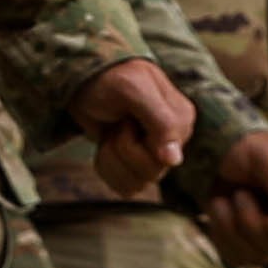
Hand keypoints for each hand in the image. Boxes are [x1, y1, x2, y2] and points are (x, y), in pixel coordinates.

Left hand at [66, 55, 190, 195]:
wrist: (85, 80)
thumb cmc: (111, 78)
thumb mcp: (134, 90)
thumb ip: (160, 122)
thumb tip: (174, 160)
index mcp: (181, 122)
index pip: (161, 159)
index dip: (133, 144)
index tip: (127, 118)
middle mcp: (173, 142)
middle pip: (148, 175)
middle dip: (121, 149)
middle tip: (117, 124)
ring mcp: (155, 156)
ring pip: (136, 185)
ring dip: (111, 159)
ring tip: (111, 131)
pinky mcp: (136, 166)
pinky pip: (125, 188)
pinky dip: (107, 169)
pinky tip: (106, 146)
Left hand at [188, 125, 267, 264]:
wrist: (213, 144)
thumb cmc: (247, 144)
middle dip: (252, 225)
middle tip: (240, 193)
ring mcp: (264, 233)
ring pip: (254, 258)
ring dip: (231, 229)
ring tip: (225, 199)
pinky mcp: (240, 239)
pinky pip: (234, 257)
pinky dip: (220, 235)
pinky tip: (217, 208)